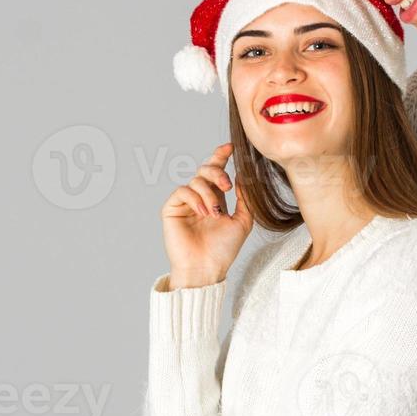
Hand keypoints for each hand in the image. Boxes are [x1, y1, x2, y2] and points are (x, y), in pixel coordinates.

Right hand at [161, 142, 253, 288]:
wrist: (206, 268)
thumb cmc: (223, 250)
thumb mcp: (243, 221)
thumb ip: (245, 199)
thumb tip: (243, 177)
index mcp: (215, 199)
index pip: (216, 172)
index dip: (221, 156)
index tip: (231, 147)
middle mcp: (199, 198)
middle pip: (205, 170)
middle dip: (217, 172)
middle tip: (227, 187)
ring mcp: (185, 203)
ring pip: (195, 180)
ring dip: (209, 193)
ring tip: (214, 212)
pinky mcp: (172, 209)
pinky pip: (182, 191)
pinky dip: (195, 198)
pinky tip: (202, 212)